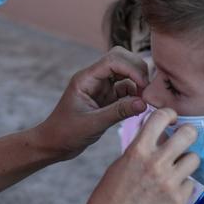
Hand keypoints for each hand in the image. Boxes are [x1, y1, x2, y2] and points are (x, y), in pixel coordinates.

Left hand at [34, 47, 149, 160]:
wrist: (55, 144)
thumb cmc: (66, 133)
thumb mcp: (92, 124)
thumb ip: (118, 112)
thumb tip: (144, 103)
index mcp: (86, 78)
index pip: (113, 60)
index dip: (132, 69)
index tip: (144, 85)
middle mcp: (94, 78)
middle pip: (122, 59)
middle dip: (138, 71)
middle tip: (148, 91)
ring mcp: (102, 87)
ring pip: (126, 73)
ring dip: (138, 83)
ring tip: (145, 101)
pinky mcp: (108, 97)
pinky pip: (126, 89)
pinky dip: (136, 95)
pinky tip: (140, 107)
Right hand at [79, 108, 198, 203]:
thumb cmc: (110, 196)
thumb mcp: (121, 164)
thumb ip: (141, 149)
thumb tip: (161, 135)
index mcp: (138, 150)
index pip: (161, 117)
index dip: (170, 114)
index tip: (172, 119)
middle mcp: (156, 163)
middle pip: (189, 133)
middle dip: (188, 134)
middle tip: (183, 141)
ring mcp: (169, 182)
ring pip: (195, 158)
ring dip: (187, 162)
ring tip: (176, 170)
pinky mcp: (178, 201)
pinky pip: (191, 184)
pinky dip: (183, 187)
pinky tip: (169, 193)